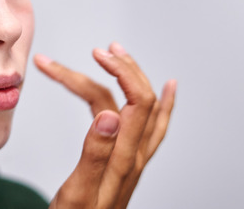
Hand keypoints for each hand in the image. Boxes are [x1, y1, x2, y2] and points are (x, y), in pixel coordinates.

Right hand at [34, 42, 175, 208]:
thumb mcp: (77, 193)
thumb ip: (95, 154)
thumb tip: (110, 114)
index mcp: (124, 158)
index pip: (136, 99)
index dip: (119, 71)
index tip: (94, 56)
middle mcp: (135, 155)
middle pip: (139, 98)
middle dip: (120, 68)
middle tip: (98, 51)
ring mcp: (135, 159)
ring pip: (143, 107)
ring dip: (132, 77)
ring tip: (116, 55)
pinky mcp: (129, 164)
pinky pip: (153, 126)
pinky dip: (160, 103)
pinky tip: (166, 89)